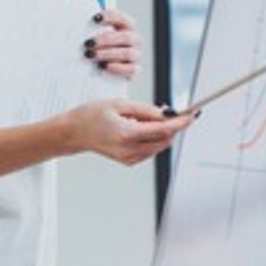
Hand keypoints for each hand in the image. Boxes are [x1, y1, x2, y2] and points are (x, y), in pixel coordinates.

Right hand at [58, 97, 193, 165]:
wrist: (74, 133)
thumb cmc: (91, 116)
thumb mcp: (119, 104)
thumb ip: (146, 110)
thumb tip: (166, 114)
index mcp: (127, 134)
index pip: (163, 130)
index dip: (181, 122)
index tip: (192, 115)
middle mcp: (129, 150)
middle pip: (165, 140)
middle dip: (171, 126)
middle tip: (165, 111)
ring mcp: (129, 158)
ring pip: (159, 145)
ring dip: (160, 132)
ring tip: (140, 119)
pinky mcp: (129, 161)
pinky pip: (150, 150)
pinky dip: (152, 138)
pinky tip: (137, 129)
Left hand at [82, 8, 141, 79]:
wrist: (105, 71)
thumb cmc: (98, 48)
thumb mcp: (95, 36)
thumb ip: (89, 30)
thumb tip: (72, 25)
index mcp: (126, 27)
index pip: (122, 19)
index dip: (110, 17)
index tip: (94, 18)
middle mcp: (134, 40)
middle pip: (125, 37)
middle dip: (105, 39)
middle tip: (88, 43)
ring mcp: (136, 55)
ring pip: (127, 53)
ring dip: (107, 54)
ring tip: (90, 55)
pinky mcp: (134, 70)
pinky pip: (130, 69)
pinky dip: (116, 68)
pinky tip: (103, 67)